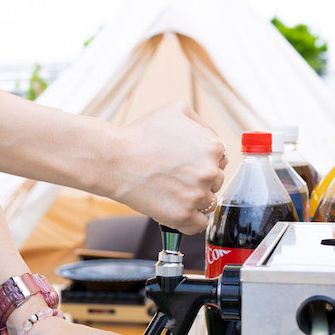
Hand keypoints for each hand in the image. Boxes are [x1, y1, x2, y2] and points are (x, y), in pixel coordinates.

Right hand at [108, 101, 226, 233]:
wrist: (114, 159)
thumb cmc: (140, 135)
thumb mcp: (176, 109)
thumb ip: (200, 122)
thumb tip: (210, 137)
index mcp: (213, 147)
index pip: (220, 161)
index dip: (201, 162)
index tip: (184, 164)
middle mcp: (210, 172)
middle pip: (215, 183)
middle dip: (198, 181)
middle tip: (174, 177)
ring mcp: (197, 195)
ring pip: (208, 203)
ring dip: (194, 200)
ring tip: (172, 192)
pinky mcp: (182, 215)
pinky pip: (198, 225)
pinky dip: (189, 220)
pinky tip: (176, 210)